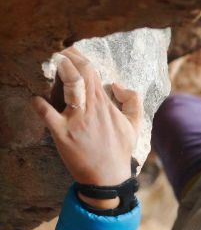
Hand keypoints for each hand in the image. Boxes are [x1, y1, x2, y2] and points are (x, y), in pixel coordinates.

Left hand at [31, 48, 141, 195]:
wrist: (108, 177)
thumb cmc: (120, 150)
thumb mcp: (135, 124)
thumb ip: (132, 101)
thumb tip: (117, 84)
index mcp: (105, 104)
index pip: (93, 73)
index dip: (81, 58)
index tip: (73, 52)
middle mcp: (91, 109)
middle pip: (81, 74)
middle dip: (70, 58)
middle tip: (61, 52)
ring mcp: (76, 121)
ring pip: (70, 87)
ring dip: (62, 72)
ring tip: (54, 63)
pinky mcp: (62, 134)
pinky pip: (48, 116)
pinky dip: (40, 106)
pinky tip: (35, 99)